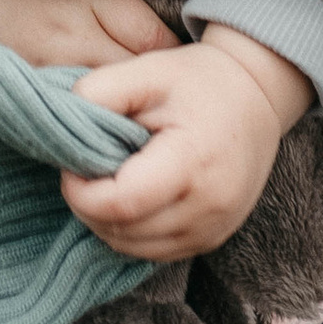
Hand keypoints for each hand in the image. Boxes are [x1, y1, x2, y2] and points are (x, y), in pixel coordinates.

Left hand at [64, 28, 313, 262]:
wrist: (257, 98)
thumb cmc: (198, 81)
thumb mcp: (147, 71)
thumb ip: (99, 92)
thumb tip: (65, 130)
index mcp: (192, 162)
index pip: (121, 203)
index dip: (82, 191)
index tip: (71, 165)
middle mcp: (207, 207)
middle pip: (123, 232)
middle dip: (88, 206)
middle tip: (84, 170)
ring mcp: (212, 230)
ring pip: (134, 249)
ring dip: (107, 223)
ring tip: (106, 181)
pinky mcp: (211, 239)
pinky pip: (155, 252)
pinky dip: (130, 232)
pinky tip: (129, 198)